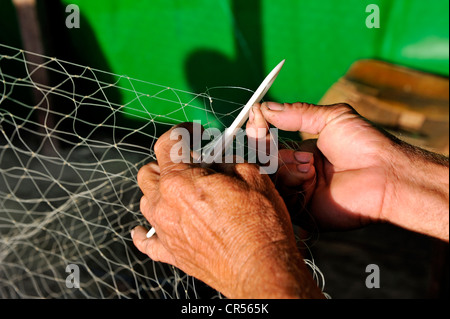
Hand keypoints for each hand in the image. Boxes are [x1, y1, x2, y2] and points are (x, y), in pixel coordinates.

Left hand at [131, 123, 323, 297]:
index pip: (168, 143)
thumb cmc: (260, 226)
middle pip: (149, 171)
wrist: (261, 269)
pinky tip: (147, 228)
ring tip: (180, 192)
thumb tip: (219, 159)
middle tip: (191, 164)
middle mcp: (164, 204)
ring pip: (146, 201)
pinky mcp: (171, 254)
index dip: (182, 131)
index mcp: (180, 180)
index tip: (192, 133)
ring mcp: (164, 230)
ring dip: (159, 191)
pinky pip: (146, 240)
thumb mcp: (252, 176)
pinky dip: (145, 231)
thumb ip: (228, 161)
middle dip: (168, 161)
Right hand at [258, 102, 448, 240]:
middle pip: (263, 161)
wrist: (385, 174)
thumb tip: (265, 105)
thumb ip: (297, 113)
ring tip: (311, 165)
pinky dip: (289, 182)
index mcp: (302, 153)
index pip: (268, 143)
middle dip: (268, 148)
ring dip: (285, 166)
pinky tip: (308, 176)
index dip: (259, 131)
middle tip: (277, 139)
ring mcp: (298, 192)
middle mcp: (296, 172)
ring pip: (269, 177)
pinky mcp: (302, 212)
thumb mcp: (331, 118)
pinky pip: (279, 197)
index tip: (256, 117)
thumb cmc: (365, 143)